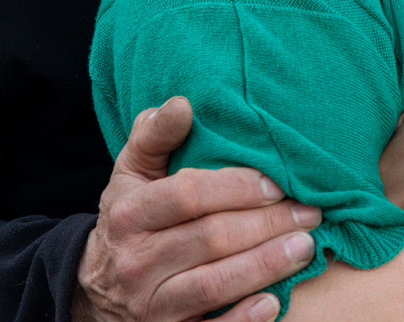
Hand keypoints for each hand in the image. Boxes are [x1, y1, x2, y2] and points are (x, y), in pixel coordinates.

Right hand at [78, 97, 320, 321]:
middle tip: (310, 212)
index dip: (236, 187)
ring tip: (306, 247)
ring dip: (266, 266)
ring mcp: (151, 304)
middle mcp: (136, 262)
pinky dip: (242, 320)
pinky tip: (274, 302)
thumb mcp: (130, 173)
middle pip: (210, 239)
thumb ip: (154, 136)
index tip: (276, 182)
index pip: (187, 196)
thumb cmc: (129, 218)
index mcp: (128, 214)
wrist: (94, 288)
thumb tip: (183, 104)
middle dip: (267, 224)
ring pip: (213, 285)